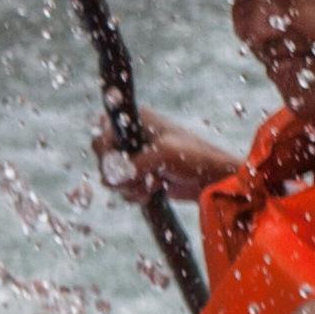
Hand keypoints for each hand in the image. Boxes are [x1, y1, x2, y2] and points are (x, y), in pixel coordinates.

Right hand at [116, 112, 237, 208]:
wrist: (212, 179)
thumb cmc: (193, 157)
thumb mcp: (162, 155)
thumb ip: (132, 166)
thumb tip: (110, 179)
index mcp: (137, 120)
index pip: (102, 132)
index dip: (107, 149)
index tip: (121, 160)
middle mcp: (132, 138)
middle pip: (104, 159)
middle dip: (121, 172)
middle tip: (142, 173)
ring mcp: (135, 159)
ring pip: (112, 179)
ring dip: (134, 185)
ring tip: (157, 180)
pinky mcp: (139, 177)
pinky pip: (124, 190)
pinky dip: (139, 193)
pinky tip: (158, 188)